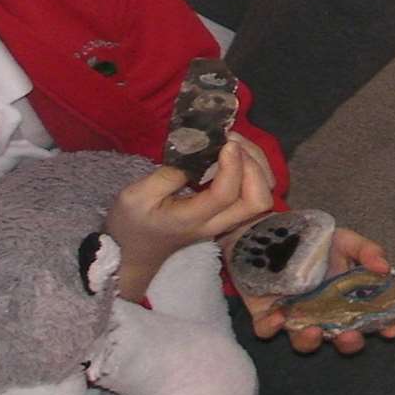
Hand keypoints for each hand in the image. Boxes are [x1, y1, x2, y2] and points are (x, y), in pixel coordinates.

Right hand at [106, 140, 274, 300]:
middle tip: (232, 142)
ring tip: (234, 144)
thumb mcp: (136, 196)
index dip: (232, 165)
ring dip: (256, 166)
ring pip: (261, 197)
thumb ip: (167, 175)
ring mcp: (226, 222)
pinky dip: (252, 171)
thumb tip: (197, 151)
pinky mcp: (228, 215)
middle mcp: (217, 223)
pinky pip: (253, 194)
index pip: (226, 195)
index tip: (226, 141)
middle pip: (258, 201)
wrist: (135, 252)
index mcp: (192, 220)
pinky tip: (232, 155)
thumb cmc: (132, 223)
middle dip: (253, 165)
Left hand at [243, 228, 394, 354]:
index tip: (393, 328)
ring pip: (304, 341)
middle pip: (341, 338)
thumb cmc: (314, 243)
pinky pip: (267, 330)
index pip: (372, 320)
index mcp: (348, 300)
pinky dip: (271, 327)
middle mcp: (325, 315)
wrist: (271, 237)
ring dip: (310, 341)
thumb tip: (384, 267)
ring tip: (312, 331)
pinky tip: (277, 318)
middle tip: (351, 336)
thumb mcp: (344, 240)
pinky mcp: (266, 317)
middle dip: (349, 343)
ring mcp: (296, 318)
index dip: (385, 327)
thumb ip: (366, 251)